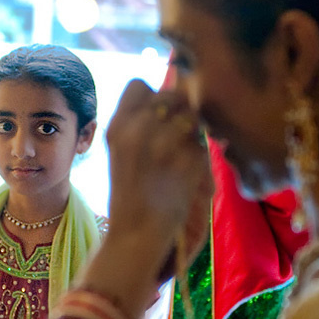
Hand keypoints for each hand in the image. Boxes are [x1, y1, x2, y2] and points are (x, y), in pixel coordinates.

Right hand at [106, 80, 210, 243]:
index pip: (139, 85)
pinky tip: (182, 177)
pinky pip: (202, 147)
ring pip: (192, 119)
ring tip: (176, 159)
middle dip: (177, 113)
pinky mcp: (189, 161)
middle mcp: (139, 130)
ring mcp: (166, 145)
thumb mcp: (120, 151)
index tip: (153, 118)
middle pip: (172, 96)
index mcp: (117, 126)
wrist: (136, 233)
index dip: (151, 97)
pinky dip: (197, 160)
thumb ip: (138, 122)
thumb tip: (174, 93)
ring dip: (191, 135)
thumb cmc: (130, 191)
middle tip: (171, 140)